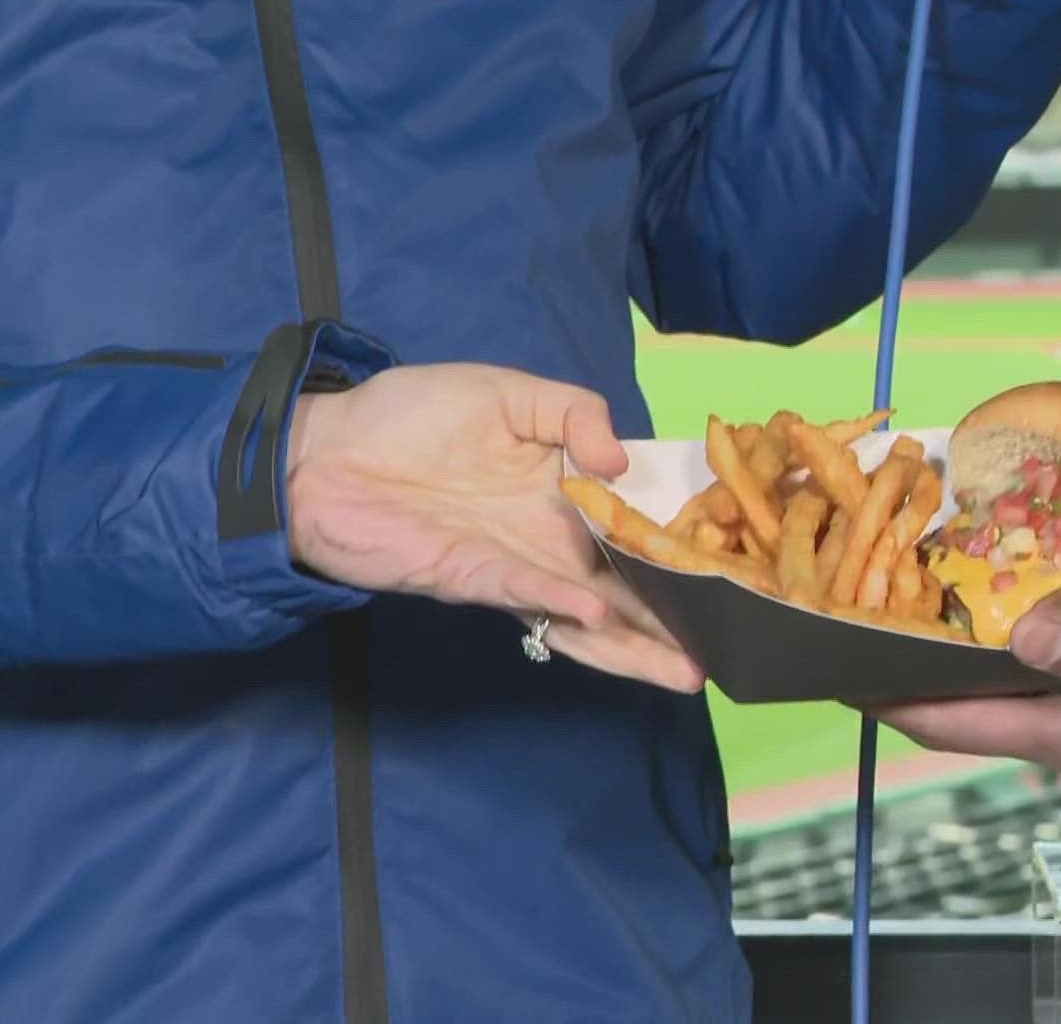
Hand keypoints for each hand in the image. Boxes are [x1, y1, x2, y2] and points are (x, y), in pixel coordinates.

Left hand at [283, 363, 702, 692]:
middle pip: (627, 587)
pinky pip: (527, 597)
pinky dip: (563, 607)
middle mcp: (549, 539)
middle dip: (678, 618)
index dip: (685, 542)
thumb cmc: (408, 415)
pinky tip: (599, 615)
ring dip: (637, 645)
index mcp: (564, 492)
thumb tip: (620, 460)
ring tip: (689, 670)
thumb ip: (573, 412)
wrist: (322, 451)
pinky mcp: (470, 580)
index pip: (638, 523)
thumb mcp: (507, 391)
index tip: (738, 561)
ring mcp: (513, 567)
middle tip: (735, 643)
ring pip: (590, 616)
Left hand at [870, 596, 1060, 795]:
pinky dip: (1023, 631)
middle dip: (911, 658)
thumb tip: (1019, 633)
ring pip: (1010, 682)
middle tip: (867, 591)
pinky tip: (1027, 582)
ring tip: (927, 578)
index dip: (882, 692)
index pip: (950, 722)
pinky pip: (1056, 665)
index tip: (826, 652)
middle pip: (967, 703)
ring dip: (966, 641)